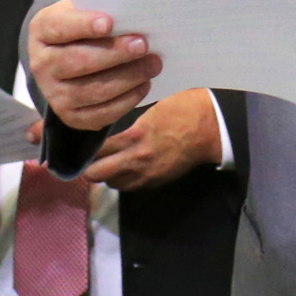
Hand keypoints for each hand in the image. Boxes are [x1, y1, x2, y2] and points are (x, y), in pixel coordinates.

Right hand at [28, 0, 163, 131]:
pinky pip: (101, 113)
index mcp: (42, 30)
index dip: (83, 25)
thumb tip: (135, 16)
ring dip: (128, 78)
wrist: (69, 57)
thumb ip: (101, 11)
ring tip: (153, 64)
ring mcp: (53, 94)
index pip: (59, 27)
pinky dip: (126, 100)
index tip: (109, 23)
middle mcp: (42, 64)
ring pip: (93, 90)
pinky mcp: (70, 116)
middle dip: (115, 53)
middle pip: (79, 61)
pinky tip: (144, 85)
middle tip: (143, 45)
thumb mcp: (84, 10)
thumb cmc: (84, 27)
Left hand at [78, 89, 223, 192]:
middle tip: (91, 159)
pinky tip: (128, 168)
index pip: (98, 150)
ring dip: (108, 175)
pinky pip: (132, 185)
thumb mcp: (151, 111)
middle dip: (90, 168)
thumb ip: (130, 126)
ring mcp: (147, 174)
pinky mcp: (157, 181)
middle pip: (98, 174)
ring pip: (113, 183)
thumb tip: (112, 134)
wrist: (211, 128)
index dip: (88, 149)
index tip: (84, 146)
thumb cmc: (183, 109)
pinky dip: (125, 179)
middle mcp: (137, 160)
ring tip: (110, 163)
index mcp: (134, 137)